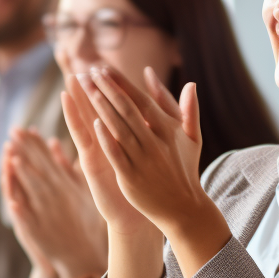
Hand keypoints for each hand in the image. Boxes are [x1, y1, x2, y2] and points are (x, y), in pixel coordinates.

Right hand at [2, 128, 107, 277]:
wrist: (74, 257)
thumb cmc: (76, 225)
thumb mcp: (77, 196)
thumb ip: (71, 174)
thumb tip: (73, 151)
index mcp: (47, 189)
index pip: (39, 163)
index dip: (34, 146)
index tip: (31, 128)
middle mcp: (36, 199)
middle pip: (25, 172)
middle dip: (19, 152)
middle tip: (14, 132)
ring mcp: (32, 214)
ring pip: (19, 191)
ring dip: (12, 175)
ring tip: (7, 155)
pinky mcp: (31, 230)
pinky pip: (21, 218)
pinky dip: (17, 208)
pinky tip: (12, 198)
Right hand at [60, 73, 151, 236]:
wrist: (143, 210)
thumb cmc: (147, 178)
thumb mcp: (152, 146)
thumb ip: (152, 124)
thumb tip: (157, 109)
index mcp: (119, 134)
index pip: (110, 104)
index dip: (104, 85)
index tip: (100, 63)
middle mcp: (105, 140)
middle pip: (92, 108)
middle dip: (85, 87)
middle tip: (76, 63)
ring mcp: (97, 151)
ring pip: (84, 120)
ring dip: (76, 100)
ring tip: (69, 81)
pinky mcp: (94, 164)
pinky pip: (85, 141)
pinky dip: (80, 125)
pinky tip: (76, 109)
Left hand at [83, 65, 211, 229]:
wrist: (183, 208)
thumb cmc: (185, 169)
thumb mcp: (192, 138)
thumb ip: (188, 109)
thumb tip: (190, 83)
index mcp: (168, 130)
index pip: (141, 100)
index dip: (122, 84)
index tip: (105, 69)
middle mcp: (156, 142)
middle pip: (127, 109)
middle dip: (107, 88)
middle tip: (90, 72)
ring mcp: (143, 159)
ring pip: (120, 128)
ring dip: (102, 107)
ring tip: (86, 89)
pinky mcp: (132, 177)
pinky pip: (117, 154)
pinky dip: (107, 138)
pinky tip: (94, 123)